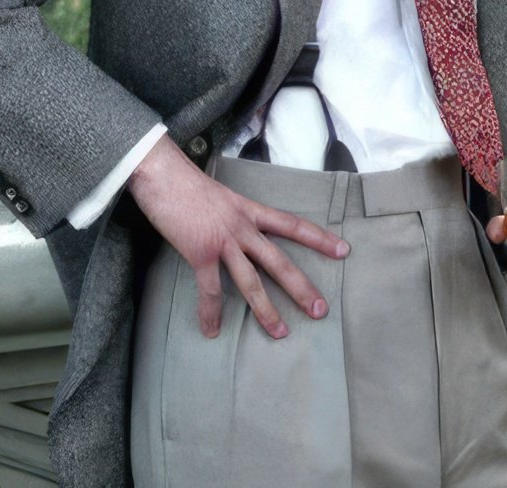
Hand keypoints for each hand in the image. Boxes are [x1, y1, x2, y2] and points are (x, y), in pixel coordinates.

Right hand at [126, 136, 349, 339]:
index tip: (343, 250)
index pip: (294, 225)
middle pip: (280, 262)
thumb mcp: (225, 197)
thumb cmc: (189, 185)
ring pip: (252, 281)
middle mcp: (244, 227)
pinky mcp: (200, 252)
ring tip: (280, 332)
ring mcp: (223, 241)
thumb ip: (237, 216)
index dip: (320, 238)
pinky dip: (210, 312)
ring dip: (266, 310)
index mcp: (252, 211)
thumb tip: (242, 232)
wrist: (162, 174)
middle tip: (321, 310)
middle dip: (301, 288)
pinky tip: (212, 330)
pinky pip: (209, 289)